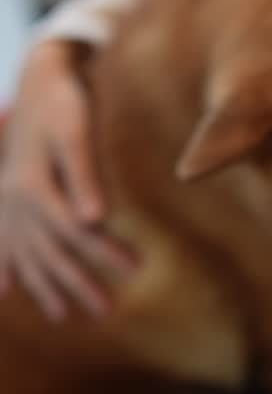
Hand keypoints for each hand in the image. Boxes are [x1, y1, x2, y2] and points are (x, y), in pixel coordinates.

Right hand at [0, 40, 136, 319]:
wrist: (39, 78)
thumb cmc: (64, 102)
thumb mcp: (76, 131)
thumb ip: (84, 175)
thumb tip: (96, 221)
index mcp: (33, 185)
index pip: (75, 231)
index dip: (104, 252)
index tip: (136, 268)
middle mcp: (15, 200)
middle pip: (49, 250)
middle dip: (77, 281)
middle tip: (105, 311)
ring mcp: (7, 200)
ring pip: (25, 251)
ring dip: (42, 284)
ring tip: (61, 316)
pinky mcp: (8, 196)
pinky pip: (3, 240)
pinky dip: (4, 265)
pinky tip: (4, 291)